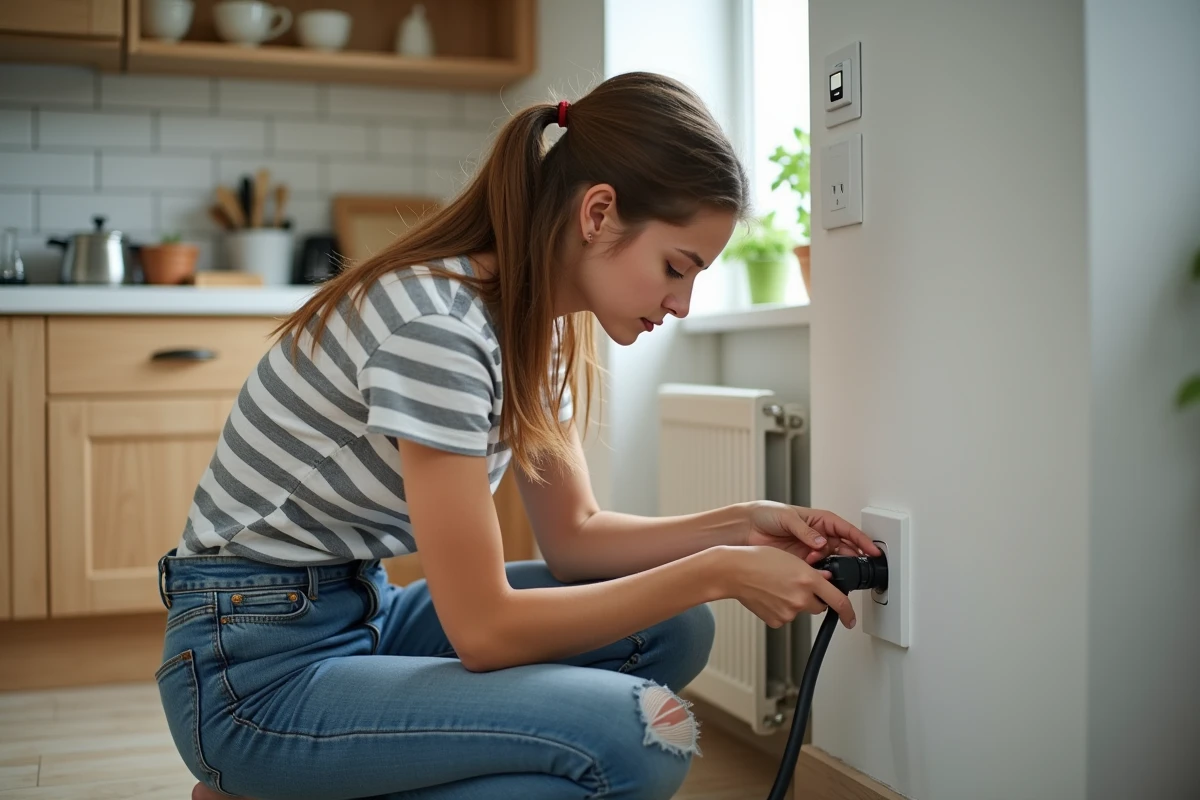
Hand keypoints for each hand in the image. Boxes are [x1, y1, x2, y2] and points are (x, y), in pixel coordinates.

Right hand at [725, 546, 855, 628]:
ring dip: (795, 602)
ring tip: (777, 586)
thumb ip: (813, 573)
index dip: (848, 613)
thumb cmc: (757, 560)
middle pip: (819, 605)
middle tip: (797, 585)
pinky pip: (785, 616)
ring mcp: (788, 612)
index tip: (850, 619)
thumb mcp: (791, 558)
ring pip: (800, 610)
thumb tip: (825, 579)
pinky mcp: (776, 621)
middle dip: (814, 598)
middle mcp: (801, 598)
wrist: (734, 571)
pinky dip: (781, 609)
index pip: (838, 601)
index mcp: (808, 580)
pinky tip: (770, 596)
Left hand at [743, 501, 882, 564]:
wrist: (746, 528)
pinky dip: (818, 573)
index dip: (862, 540)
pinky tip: (813, 572)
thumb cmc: (766, 514)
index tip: (873, 551)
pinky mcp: (801, 563)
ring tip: (820, 565)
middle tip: (848, 566)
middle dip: (849, 558)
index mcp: (820, 520)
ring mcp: (811, 550)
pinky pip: (817, 570)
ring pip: (832, 561)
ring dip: (830, 566)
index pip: (847, 530)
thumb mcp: (787, 517)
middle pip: (844, 548)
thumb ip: (805, 531)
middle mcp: (818, 536)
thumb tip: (820, 542)